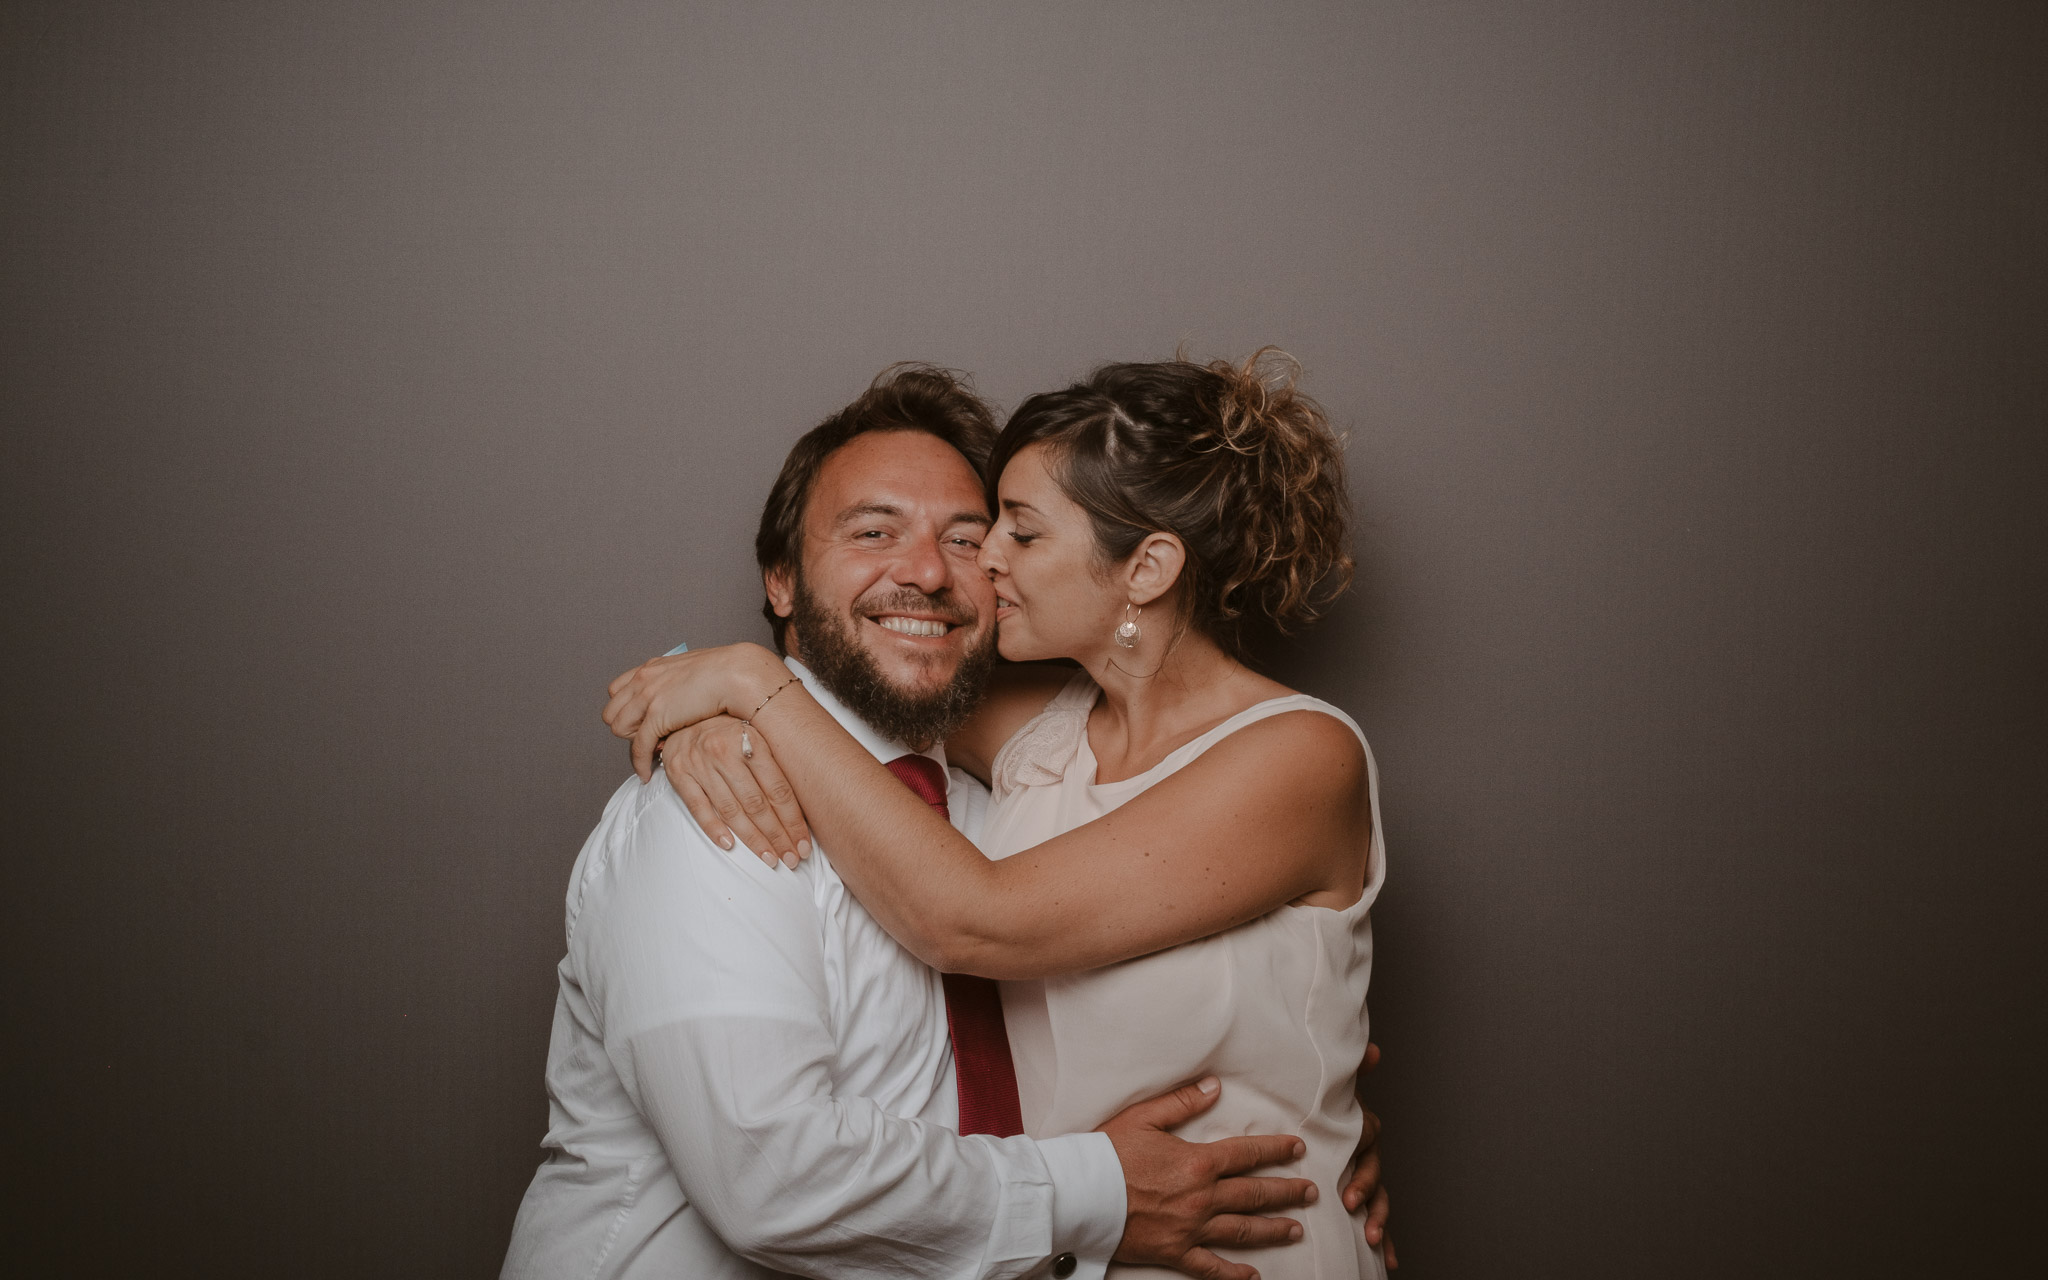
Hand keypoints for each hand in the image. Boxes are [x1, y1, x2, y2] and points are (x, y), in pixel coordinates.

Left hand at [603, 643, 786, 781]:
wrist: (739, 673)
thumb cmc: (728, 674)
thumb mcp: (694, 673)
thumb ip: (680, 684)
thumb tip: (682, 699)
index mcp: (652, 668)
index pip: (618, 691)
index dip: (629, 710)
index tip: (645, 723)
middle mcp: (643, 679)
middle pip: (612, 711)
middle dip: (628, 727)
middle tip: (650, 737)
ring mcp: (647, 696)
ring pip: (619, 728)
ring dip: (634, 742)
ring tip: (654, 750)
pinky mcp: (657, 716)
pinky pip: (638, 747)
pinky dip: (640, 763)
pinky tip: (647, 774)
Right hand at [660, 715, 812, 867]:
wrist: (685, 711)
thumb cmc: (727, 729)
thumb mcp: (756, 735)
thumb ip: (774, 765)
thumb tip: (806, 803)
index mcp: (751, 741)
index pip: (778, 789)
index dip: (793, 821)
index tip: (804, 845)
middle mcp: (725, 752)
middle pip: (757, 804)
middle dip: (777, 835)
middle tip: (792, 859)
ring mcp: (700, 763)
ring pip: (731, 810)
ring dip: (752, 838)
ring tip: (769, 858)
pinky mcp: (678, 773)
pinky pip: (698, 807)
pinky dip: (714, 828)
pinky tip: (730, 845)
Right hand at [1100, 1077, 1315, 1279]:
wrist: (1079, 1194)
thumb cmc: (1108, 1152)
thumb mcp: (1145, 1116)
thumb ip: (1183, 1102)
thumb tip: (1215, 1086)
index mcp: (1198, 1162)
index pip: (1248, 1154)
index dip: (1276, 1150)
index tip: (1297, 1149)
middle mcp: (1202, 1197)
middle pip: (1255, 1194)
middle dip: (1287, 1192)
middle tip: (1311, 1192)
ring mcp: (1191, 1229)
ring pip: (1242, 1230)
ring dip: (1273, 1229)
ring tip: (1296, 1229)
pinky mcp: (1175, 1253)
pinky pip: (1211, 1268)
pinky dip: (1234, 1275)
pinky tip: (1253, 1276)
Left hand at [1342, 1042, 1395, 1268]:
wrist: (1316, 1121)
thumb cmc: (1323, 1107)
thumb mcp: (1332, 1089)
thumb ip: (1351, 1071)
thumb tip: (1373, 1049)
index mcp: (1357, 1128)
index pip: (1365, 1139)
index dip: (1359, 1161)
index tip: (1346, 1185)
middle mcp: (1365, 1153)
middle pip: (1372, 1173)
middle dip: (1365, 1191)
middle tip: (1351, 1204)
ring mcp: (1365, 1177)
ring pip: (1378, 1199)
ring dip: (1377, 1218)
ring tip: (1370, 1237)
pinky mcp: (1362, 1198)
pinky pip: (1376, 1219)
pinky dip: (1384, 1238)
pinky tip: (1388, 1259)